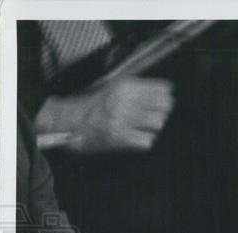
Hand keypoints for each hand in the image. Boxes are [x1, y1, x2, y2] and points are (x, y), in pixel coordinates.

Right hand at [37, 77, 174, 152]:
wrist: (70, 121)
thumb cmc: (95, 106)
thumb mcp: (116, 89)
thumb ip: (140, 90)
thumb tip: (167, 94)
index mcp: (126, 86)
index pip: (162, 89)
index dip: (165, 98)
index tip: (162, 102)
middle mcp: (126, 100)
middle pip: (164, 107)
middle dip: (160, 113)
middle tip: (149, 116)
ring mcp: (123, 118)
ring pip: (158, 123)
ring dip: (152, 128)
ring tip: (140, 127)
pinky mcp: (120, 137)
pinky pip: (147, 141)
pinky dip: (143, 141)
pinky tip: (134, 138)